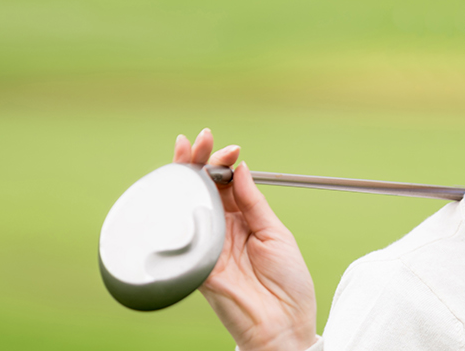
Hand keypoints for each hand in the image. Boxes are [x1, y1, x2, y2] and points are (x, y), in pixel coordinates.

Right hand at [173, 129, 317, 350]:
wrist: (283, 325)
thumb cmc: (288, 284)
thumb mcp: (277, 234)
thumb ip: (254, 202)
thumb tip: (241, 168)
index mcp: (245, 220)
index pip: (228, 184)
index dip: (226, 163)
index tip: (231, 149)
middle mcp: (223, 229)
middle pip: (203, 189)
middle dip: (199, 161)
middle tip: (200, 139)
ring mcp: (208, 245)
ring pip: (189, 204)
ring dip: (186, 176)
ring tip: (188, 150)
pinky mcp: (197, 263)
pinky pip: (183, 234)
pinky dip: (177, 210)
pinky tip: (180, 188)